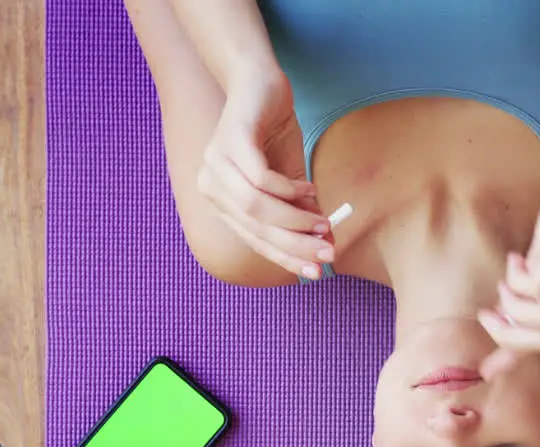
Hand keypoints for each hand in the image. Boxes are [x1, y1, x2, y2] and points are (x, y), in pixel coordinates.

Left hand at [196, 72, 332, 279]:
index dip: (285, 258)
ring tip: (324, 223)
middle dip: (295, 245)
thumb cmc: (273, 133)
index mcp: (220, 201)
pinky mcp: (231, 141)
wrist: (259, 82)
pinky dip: (289, 190)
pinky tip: (310, 189)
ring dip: (294, 221)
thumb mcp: (290, 179)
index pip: (253, 240)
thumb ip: (301, 211)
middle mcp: (211, 186)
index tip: (316, 272)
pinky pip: (261, 179)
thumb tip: (326, 243)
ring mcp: (216, 164)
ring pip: (256, 208)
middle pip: (255, 228)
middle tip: (329, 253)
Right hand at [478, 138, 539, 376]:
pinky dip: (514, 277)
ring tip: (505, 278)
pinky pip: (530, 285)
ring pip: (535, 316)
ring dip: (509, 303)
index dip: (519, 355)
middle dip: (508, 335)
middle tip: (486, 318)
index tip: (489, 368)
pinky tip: (517, 257)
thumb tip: (512, 302)